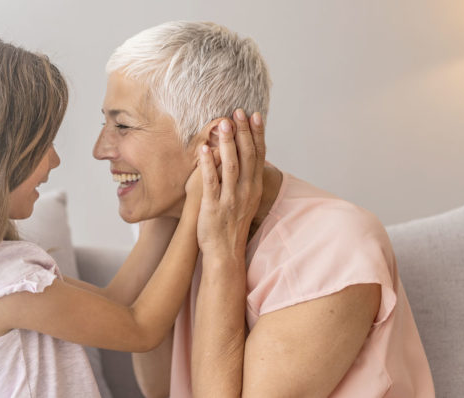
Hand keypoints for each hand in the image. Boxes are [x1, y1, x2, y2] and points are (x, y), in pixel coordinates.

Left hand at [196, 109, 265, 262]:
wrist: (225, 252)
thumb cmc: (231, 224)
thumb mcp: (245, 199)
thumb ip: (247, 178)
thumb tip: (250, 159)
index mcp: (255, 187)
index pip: (260, 155)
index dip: (257, 134)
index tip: (255, 114)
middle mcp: (247, 191)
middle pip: (248, 156)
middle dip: (243, 132)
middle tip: (238, 111)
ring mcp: (231, 198)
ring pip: (232, 166)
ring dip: (228, 143)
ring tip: (223, 123)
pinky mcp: (214, 206)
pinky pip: (212, 181)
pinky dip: (208, 164)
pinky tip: (204, 149)